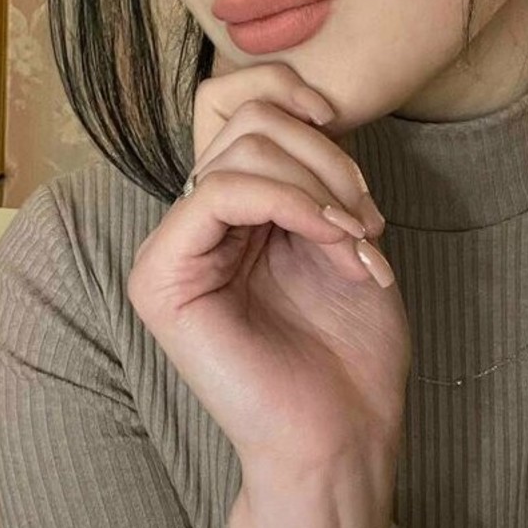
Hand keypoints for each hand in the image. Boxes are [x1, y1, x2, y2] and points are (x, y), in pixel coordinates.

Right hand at [126, 59, 411, 481]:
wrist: (343, 436)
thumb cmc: (351, 350)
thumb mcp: (346, 235)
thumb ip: (318, 172)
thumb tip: (311, 108)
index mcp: (232, 213)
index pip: (234, 109)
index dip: (285, 90)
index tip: (339, 116)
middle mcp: (193, 226)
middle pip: (245, 122)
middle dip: (325, 157)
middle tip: (366, 220)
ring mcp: (170, 251)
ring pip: (239, 152)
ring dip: (320, 187)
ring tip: (357, 243)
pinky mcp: (161, 279)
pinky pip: (220, 193)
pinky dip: (291, 202)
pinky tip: (332, 240)